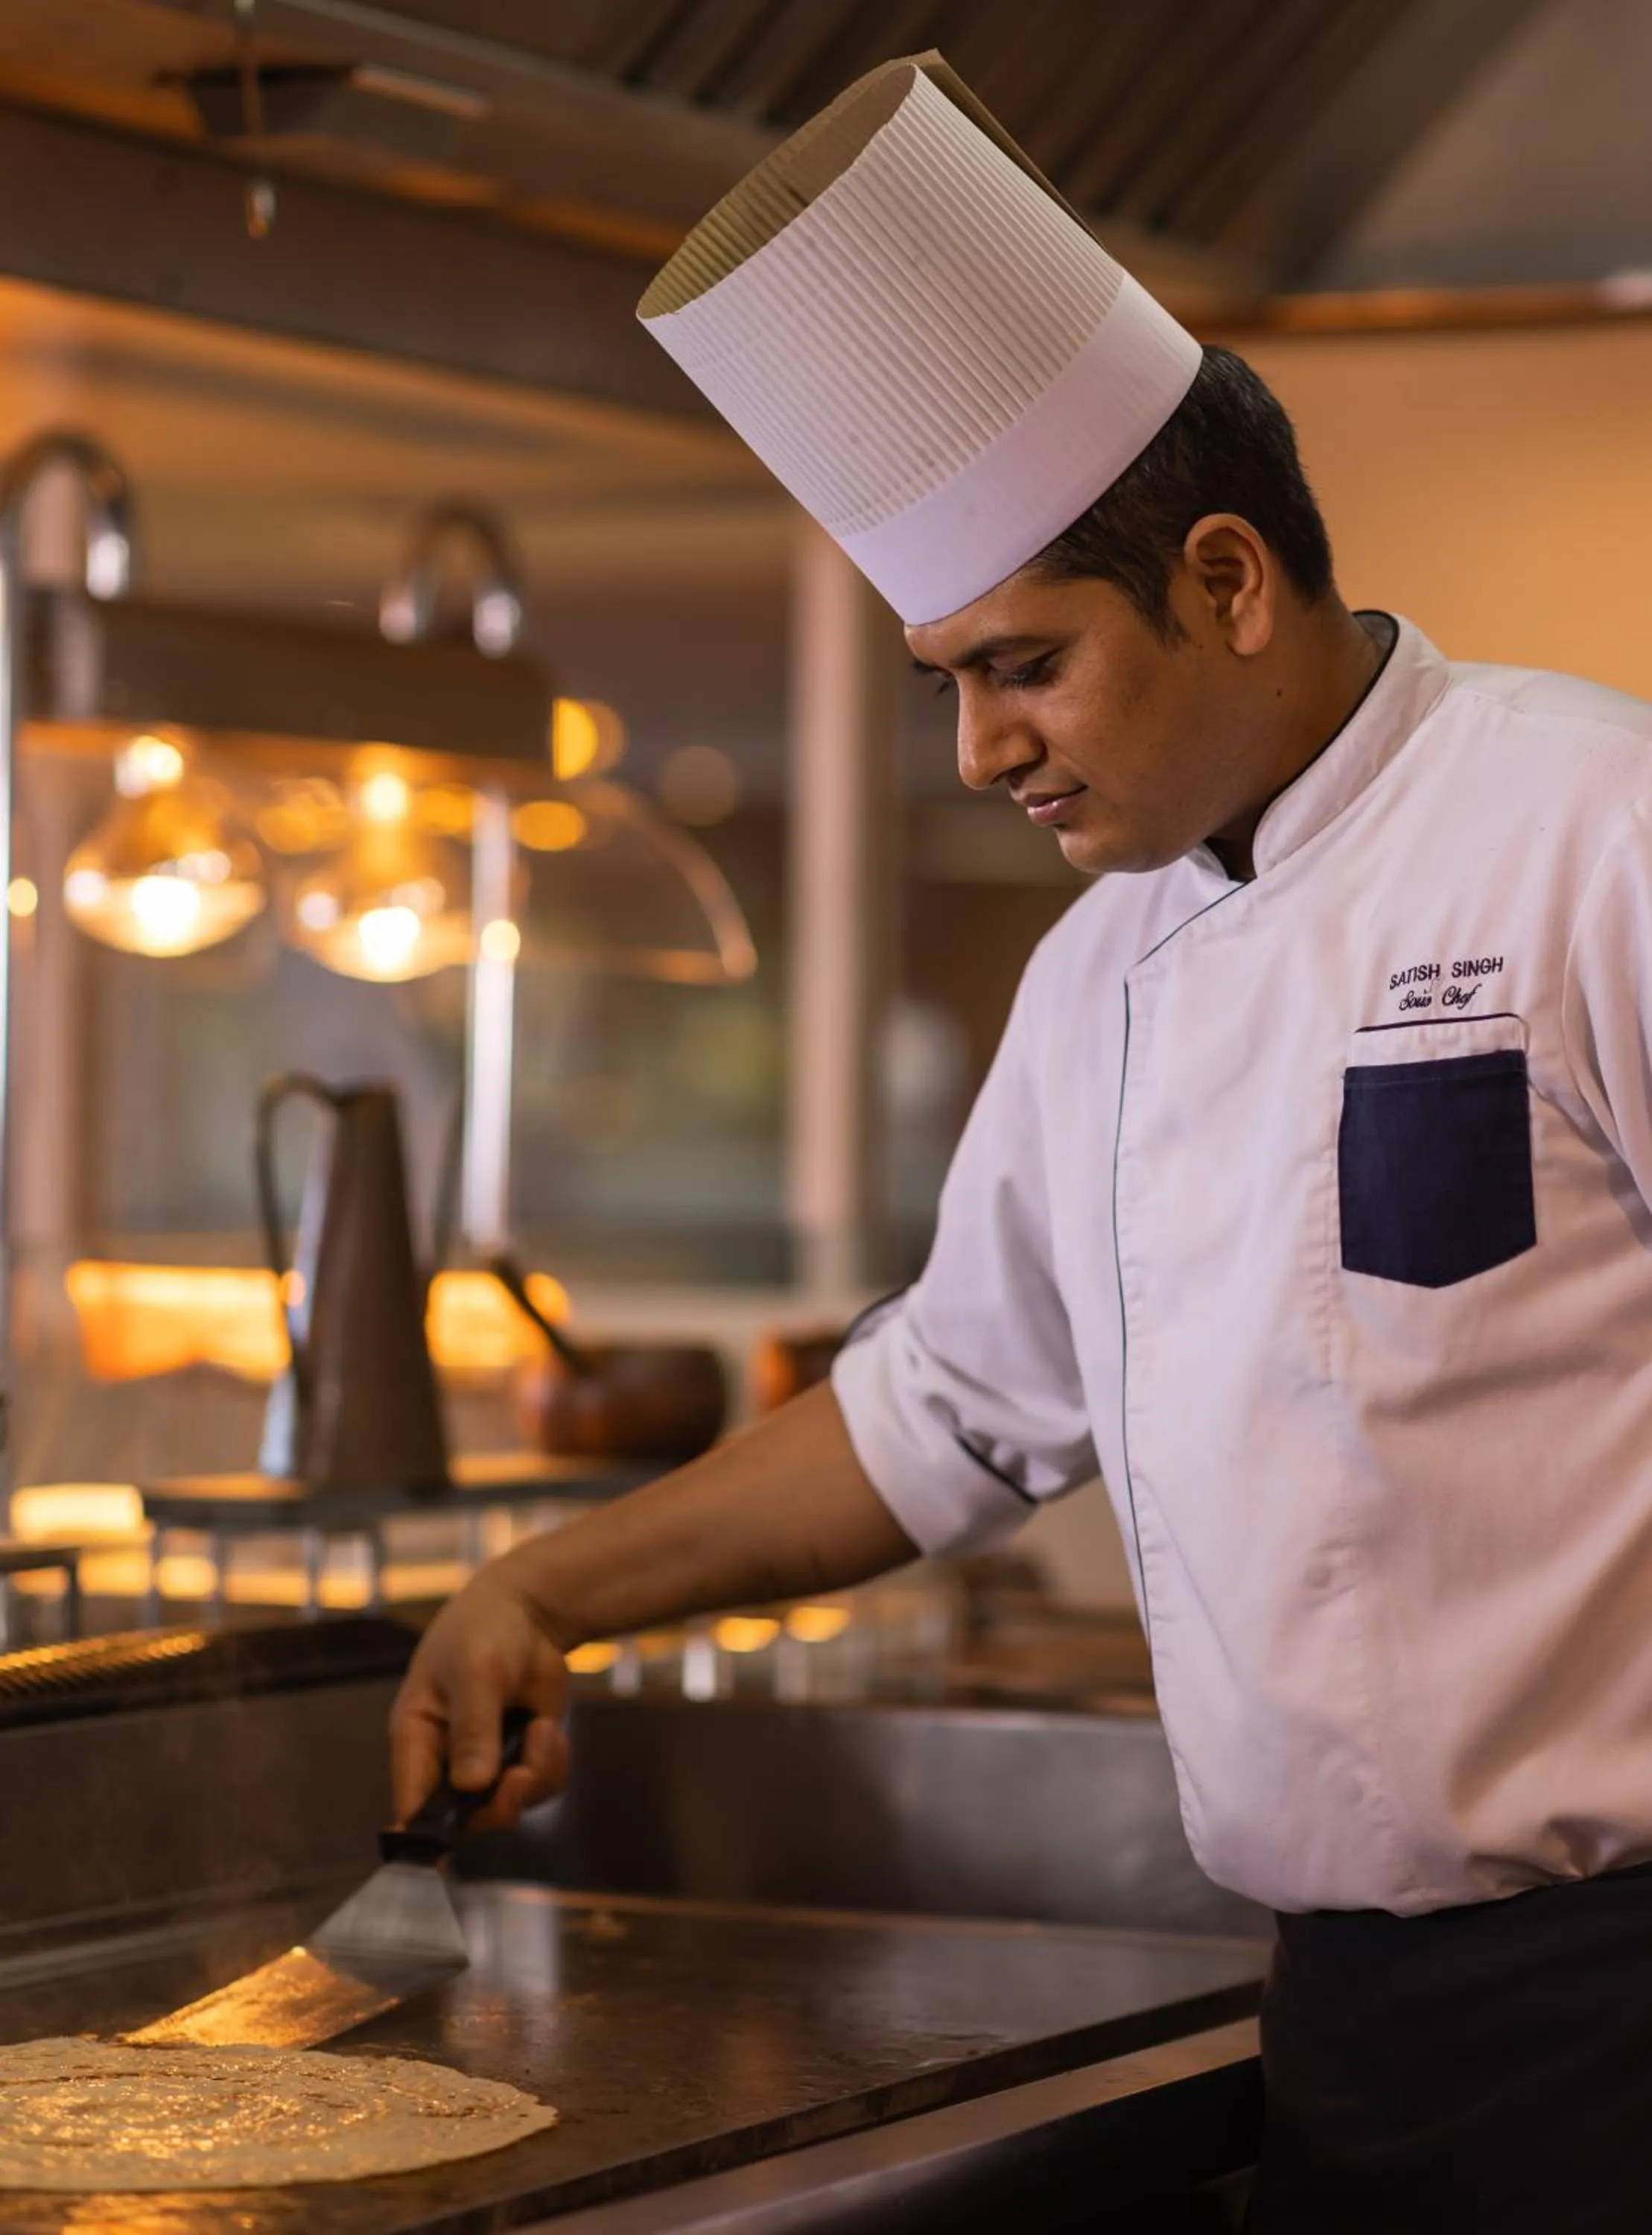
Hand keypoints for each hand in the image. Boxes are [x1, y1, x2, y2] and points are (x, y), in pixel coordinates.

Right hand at [390, 1565, 571, 1833]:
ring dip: (533, 1778)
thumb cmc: (484, 1631)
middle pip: (466, 1817)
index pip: (411, 1802)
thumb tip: (472, 1785)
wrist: (529, 1609)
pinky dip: (551, 1765)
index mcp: (416, 1737)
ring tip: (542, 1733)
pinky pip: (538, 1785)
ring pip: (508, 1805)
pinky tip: (549, 1730)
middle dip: (499, 1804)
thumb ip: (473, 1728)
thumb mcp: (476, 1673)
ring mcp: (487, 1760)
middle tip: (522, 1777)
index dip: (422, 1836)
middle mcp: (448, 1758)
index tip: (441, 1859)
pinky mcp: (522, 1755)